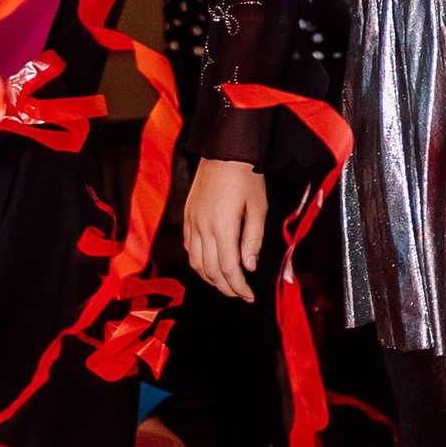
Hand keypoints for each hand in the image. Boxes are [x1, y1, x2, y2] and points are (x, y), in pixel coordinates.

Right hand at [183, 158, 266, 301]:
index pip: (229, 269)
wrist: (224, 150)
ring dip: (211, 279)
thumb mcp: (258, 208)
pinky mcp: (187, 217)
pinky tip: (211, 266)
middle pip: (211, 271)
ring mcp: (192, 222)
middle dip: (227, 288)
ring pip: (196, 263)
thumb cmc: (246, 176)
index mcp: (222, 227)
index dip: (239, 287)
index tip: (249, 296)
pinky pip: (189, 248)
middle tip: (241, 295)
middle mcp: (202, 227)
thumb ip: (252, 240)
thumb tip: (249, 267)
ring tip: (227, 285)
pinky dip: (199, 263)